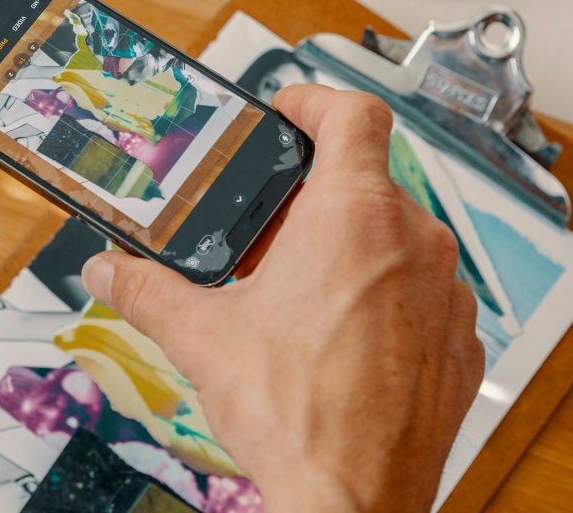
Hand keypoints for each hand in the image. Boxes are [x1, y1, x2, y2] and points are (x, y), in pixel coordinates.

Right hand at [80, 85, 483, 512]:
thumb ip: (148, 290)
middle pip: (367, 182)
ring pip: (398, 239)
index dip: (316, 99)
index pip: (354, 113)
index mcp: (354, 216)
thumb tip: (111, 270)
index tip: (290, 111)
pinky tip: (340, 340)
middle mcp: (414, 242)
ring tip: (299, 293)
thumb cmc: (298, 417)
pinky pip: (423, 294)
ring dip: (351, 249)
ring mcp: (446, 292)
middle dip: (313, 199)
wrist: (353, 500)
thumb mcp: (201, 339)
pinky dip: (385, 300)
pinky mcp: (460, 341)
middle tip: (268, 234)